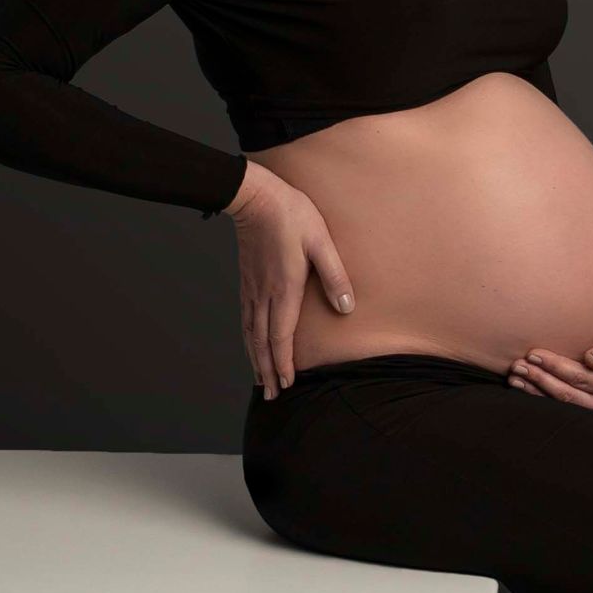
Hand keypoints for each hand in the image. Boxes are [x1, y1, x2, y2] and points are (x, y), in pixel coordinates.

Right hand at [226, 163, 355, 397]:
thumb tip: (346, 309)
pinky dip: (248, 339)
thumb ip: (334, 276)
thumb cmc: (293, 216)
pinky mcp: (247, 281)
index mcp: (284, 290)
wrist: (256, 197)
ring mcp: (252, 289)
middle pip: (262, 342)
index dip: (283, 363)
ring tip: (259, 380)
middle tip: (270, 395)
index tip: (286, 384)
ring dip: (255, 359)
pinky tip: (251, 344)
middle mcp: (264, 295)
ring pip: (251, 333)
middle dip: (267, 371)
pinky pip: (246, 318)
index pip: (281, 337)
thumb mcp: (322, 243)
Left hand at [509, 301, 592, 411]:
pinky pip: (565, 405)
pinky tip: (524, 387)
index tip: (536, 353)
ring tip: (515, 377)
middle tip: (519, 364)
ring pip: (563, 404)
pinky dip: (542, 396)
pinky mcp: (592, 408)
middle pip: (568, 394)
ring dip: (537, 391)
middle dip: (540, 380)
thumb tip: (591, 358)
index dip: (556, 367)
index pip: (581, 378)